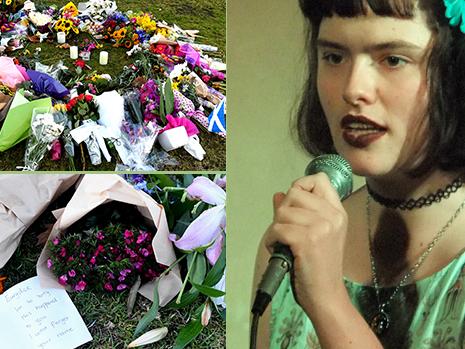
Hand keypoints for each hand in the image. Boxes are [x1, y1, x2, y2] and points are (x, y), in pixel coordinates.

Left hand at [264, 172, 348, 313]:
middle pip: (295, 192)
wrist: (326, 294)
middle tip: (286, 229)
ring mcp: (321, 227)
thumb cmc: (319, 265)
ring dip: (275, 227)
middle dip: (283, 210)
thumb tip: (278, 195)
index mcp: (337, 212)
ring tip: (282, 242)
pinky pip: (277, 228)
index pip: (319, 180)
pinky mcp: (307, 240)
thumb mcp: (315, 234)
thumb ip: (297, 211)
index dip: (301, 186)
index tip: (295, 204)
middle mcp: (332, 215)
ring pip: (283, 211)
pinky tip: (277, 249)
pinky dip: (271, 240)